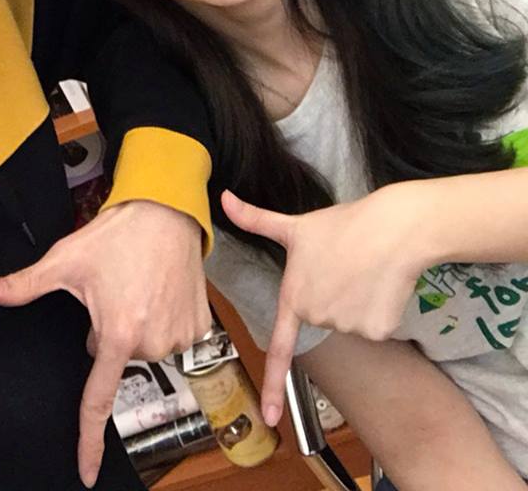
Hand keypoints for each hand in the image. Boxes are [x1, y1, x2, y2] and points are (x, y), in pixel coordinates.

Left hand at [0, 200, 210, 487]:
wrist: (167, 213)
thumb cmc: (118, 235)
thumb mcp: (66, 259)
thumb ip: (25, 284)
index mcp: (117, 333)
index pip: (98, 399)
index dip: (89, 440)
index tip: (87, 472)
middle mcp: (151, 342)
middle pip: (115, 357)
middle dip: (108, 332)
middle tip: (112, 293)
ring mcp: (179, 337)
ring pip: (143, 347)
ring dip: (136, 325)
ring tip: (136, 286)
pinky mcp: (200, 329)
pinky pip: (171, 338)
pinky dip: (162, 320)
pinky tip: (157, 291)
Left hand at [222, 186, 427, 428]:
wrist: (393, 228)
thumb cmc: (343, 225)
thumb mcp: (294, 225)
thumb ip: (255, 219)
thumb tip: (222, 197)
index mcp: (294, 297)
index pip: (279, 348)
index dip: (272, 385)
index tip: (268, 417)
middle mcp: (317, 316)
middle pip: (324, 319)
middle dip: (332, 298)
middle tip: (341, 268)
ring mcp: (347, 326)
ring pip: (350, 323)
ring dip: (357, 303)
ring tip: (361, 271)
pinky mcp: (377, 330)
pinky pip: (374, 327)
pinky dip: (378, 310)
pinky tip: (380, 284)